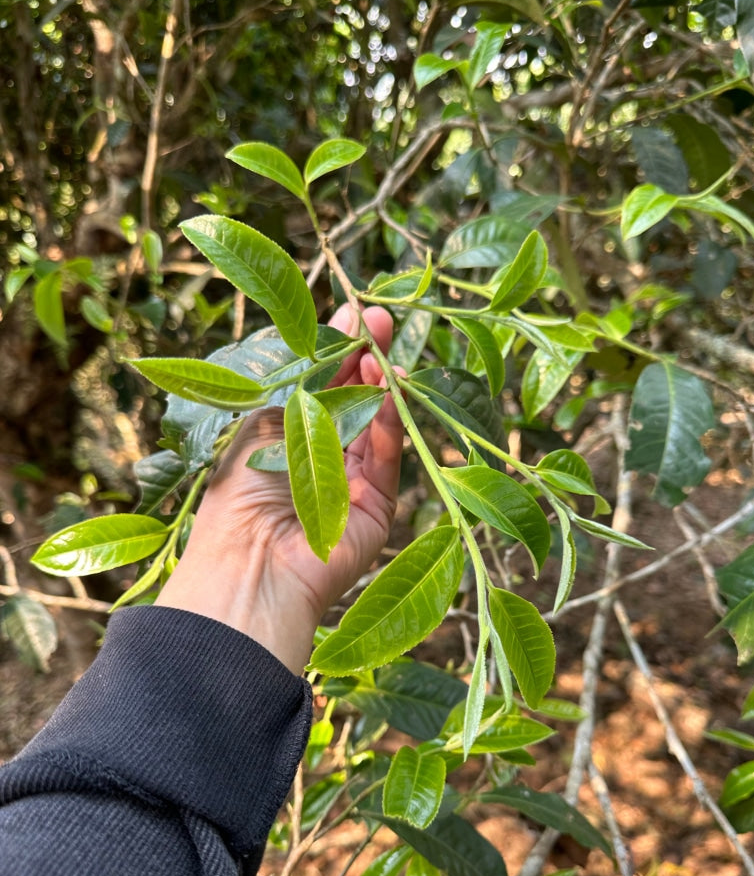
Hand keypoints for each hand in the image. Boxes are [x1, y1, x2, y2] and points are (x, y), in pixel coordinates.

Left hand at [155, 305, 403, 672]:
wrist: (250, 562)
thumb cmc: (241, 488)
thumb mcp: (270, 417)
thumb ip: (309, 374)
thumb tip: (339, 324)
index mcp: (288, 439)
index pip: (323, 387)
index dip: (340, 351)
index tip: (356, 313)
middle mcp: (323, 461)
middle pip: (355, 401)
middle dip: (367, 359)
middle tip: (380, 319)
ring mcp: (353, 486)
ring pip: (377, 425)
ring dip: (381, 385)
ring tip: (384, 349)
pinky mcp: (378, 509)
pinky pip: (388, 457)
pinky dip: (390, 423)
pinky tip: (389, 388)